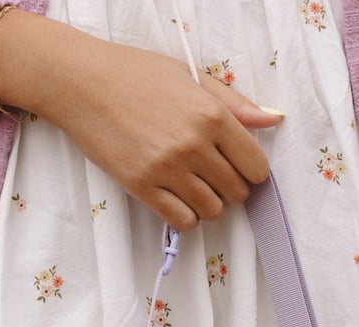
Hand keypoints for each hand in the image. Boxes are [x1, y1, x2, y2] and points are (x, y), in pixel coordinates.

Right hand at [0, 12, 282, 229]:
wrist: (83, 83)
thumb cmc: (137, 74)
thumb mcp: (190, 77)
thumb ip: (234, 103)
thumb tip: (274, 120)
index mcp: (211, 114)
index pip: (255, 166)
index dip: (251, 171)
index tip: (238, 167)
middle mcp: (193, 144)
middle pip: (236, 192)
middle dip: (229, 188)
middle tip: (211, 174)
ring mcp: (167, 169)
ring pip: (212, 210)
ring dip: (207, 204)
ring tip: (191, 185)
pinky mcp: (143, 187)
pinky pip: (182, 221)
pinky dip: (185, 216)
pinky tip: (175, 198)